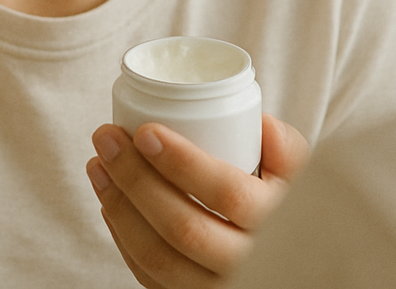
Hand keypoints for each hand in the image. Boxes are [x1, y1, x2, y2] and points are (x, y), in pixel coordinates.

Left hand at [86, 114, 309, 286]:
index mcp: (275, 225)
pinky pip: (150, 278)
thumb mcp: (298, 175)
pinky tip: (108, 202)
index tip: (146, 131)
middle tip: (107, 138)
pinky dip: (123, 238)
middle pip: (183, 228)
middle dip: (135, 178)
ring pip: (159, 258)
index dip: (183, 163)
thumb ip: (284, 147)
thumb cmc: (283, 203)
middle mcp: (248, 265)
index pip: (228, 194)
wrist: (285, 260)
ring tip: (97, 165)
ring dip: (118, 207)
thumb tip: (261, 122)